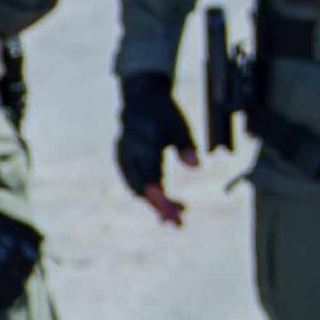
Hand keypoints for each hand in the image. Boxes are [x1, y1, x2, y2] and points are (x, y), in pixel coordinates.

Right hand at [115, 67, 195, 226]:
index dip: (162, 200)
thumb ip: (187, 145)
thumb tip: (197, 167)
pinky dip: (149, 193)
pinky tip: (165, 201)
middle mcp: (128, 153)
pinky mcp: (124, 161)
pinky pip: (134, 182)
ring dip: (155, 202)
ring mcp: (123, 157)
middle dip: (159, 207)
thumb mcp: (179, 124)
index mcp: (142, 144)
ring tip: (177, 212)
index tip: (177, 214)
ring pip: (136, 188)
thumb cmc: (163, 111)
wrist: (140, 97)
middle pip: (141, 189)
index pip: (151, 180)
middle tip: (178, 222)